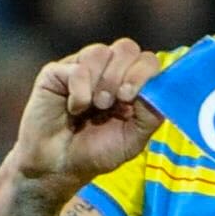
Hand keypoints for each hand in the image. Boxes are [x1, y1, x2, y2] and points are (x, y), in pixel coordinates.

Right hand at [12, 38, 162, 186]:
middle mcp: (107, 71)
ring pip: (100, 52)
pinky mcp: (56, 73)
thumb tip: (158, 89)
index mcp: (129, 83)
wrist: (57, 167)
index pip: (147, 60)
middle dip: (123, 76)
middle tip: (112, 104)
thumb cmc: (95, 153)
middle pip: (126, 48)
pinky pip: (76, 68)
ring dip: (101, 83)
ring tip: (95, 107)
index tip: (131, 97)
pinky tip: (74, 108)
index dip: (143, 73)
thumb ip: (150, 114)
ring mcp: (81, 68)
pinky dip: (79, 91)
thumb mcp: (133, 139)